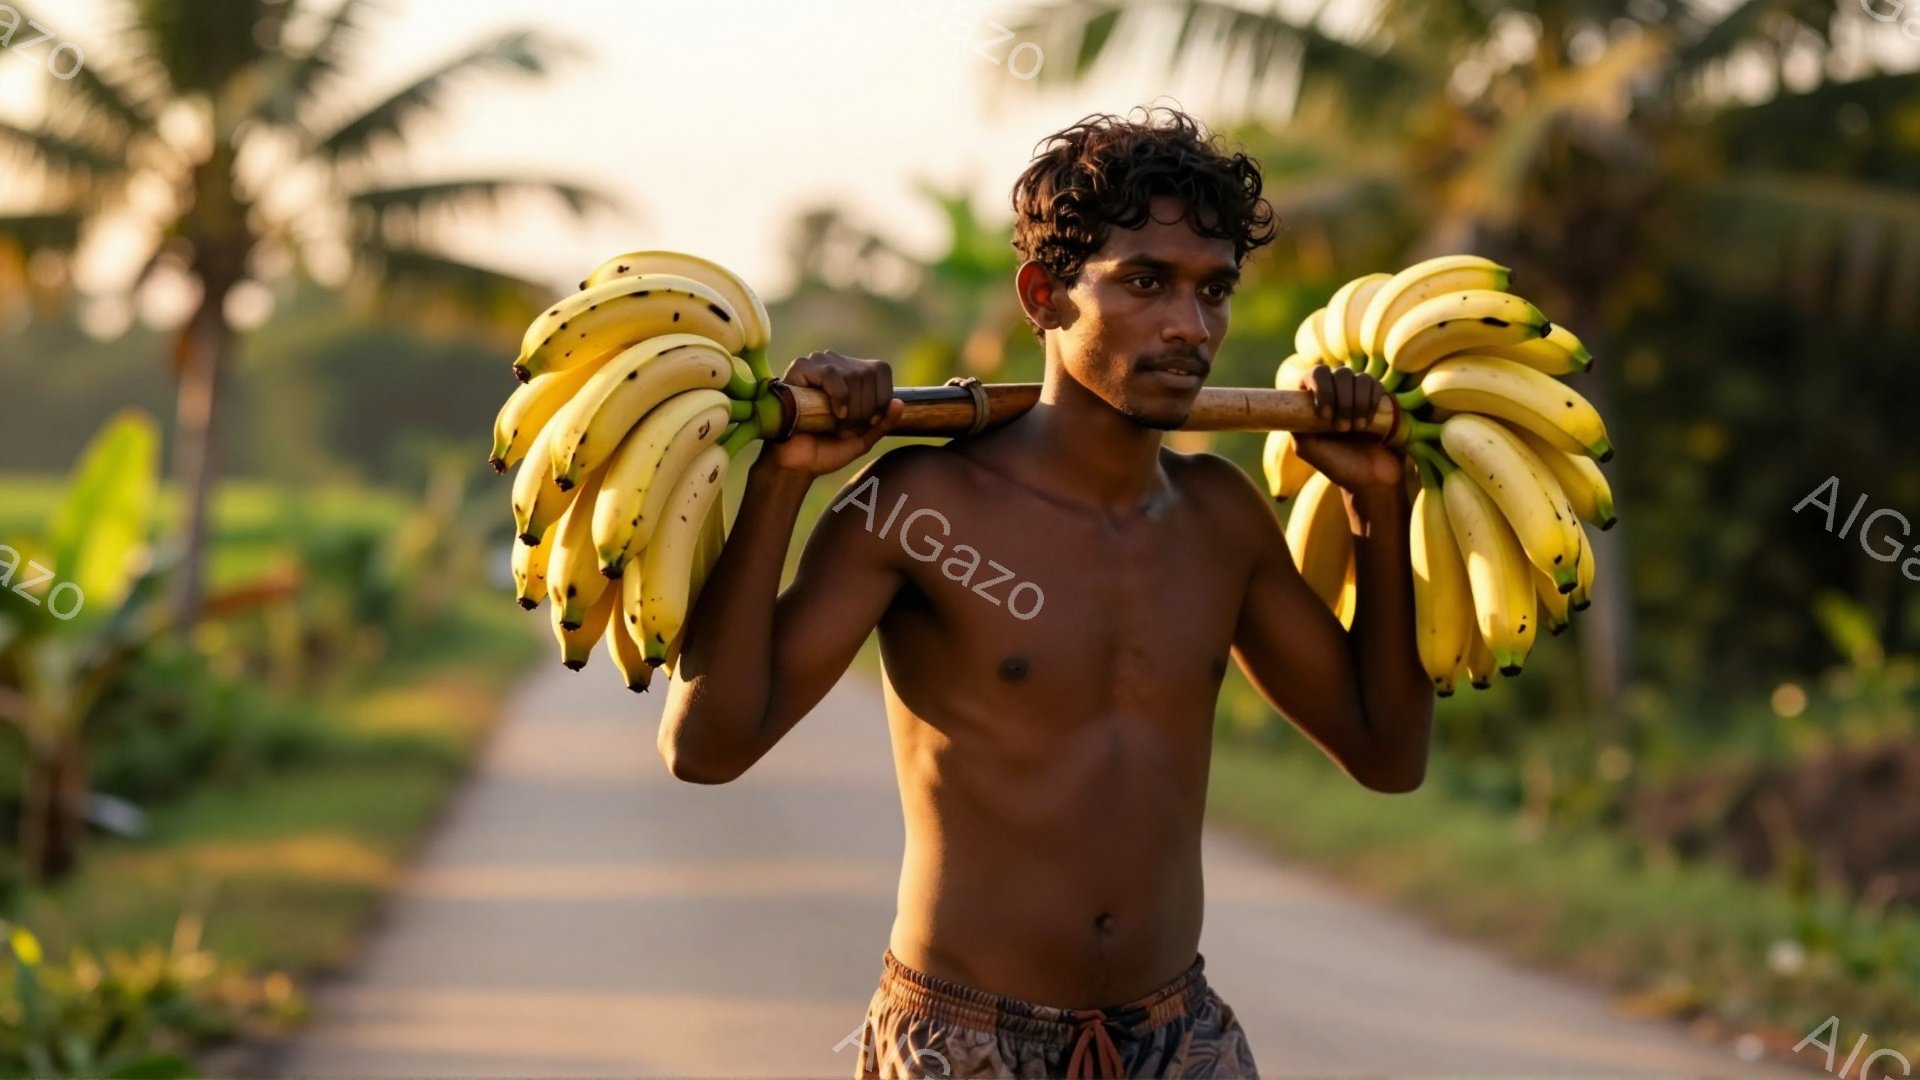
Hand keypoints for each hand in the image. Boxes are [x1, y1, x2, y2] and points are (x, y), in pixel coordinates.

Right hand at [763, 350, 904, 476]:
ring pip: (853, 374)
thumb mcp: (862, 439)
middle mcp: (837, 364)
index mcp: (854, 375)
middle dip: (864, 410)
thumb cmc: (826, 449)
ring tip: (838, 425)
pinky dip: (839, 396)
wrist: (796, 462)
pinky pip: (830, 373)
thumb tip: (900, 403)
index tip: (869, 423)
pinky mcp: (801, 369)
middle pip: (868, 375)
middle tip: (847, 430)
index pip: (880, 372)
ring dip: (852, 408)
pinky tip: (836, 413)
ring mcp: (818, 364)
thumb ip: (883, 423)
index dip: (880, 400)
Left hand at [1290, 364, 1404, 493]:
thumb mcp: (1309, 449)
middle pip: (1337, 373)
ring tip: (1355, 428)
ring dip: (1356, 403)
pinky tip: (1367, 423)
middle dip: (1340, 400)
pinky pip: (1374, 385)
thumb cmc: (1338, 465)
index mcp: (1315, 403)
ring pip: (1356, 378)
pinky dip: (1370, 401)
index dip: (1320, 388)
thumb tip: (1290, 407)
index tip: (1324, 414)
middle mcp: (1335, 393)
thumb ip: (1296, 427)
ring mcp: (1356, 394)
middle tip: (1342, 428)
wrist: (1371, 479)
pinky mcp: (1376, 398)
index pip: (1313, 375)